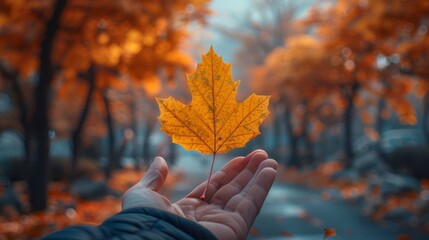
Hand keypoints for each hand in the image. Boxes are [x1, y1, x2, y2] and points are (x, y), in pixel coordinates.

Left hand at [122, 150, 277, 239]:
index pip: (213, 187)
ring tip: (270, 160)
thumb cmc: (145, 221)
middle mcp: (207, 217)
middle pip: (232, 190)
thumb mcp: (142, 195)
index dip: (228, 172)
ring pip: (245, 196)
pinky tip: (270, 170)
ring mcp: (222, 224)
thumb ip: (154, 178)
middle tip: (260, 154)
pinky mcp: (235, 229)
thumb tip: (159, 159)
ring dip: (259, 177)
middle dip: (247, 172)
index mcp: (187, 210)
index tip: (240, 157)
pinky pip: (252, 205)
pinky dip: (262, 187)